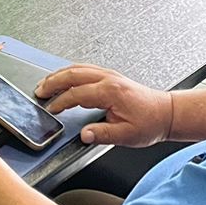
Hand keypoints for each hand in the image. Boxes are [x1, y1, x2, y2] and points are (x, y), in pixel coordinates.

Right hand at [34, 64, 171, 147]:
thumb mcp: (126, 135)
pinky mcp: (111, 76)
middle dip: (53, 82)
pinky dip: (70, 71)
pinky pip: (85, 68)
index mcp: (110, 92)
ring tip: (46, 83)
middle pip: (73, 74)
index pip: (77, 94)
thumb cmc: (150, 123)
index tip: (51, 109)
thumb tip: (83, 135)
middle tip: (39, 91)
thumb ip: (102, 134)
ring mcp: (110, 75)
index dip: (60, 102)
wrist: (166, 113)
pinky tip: (65, 77)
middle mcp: (108, 79)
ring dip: (59, 75)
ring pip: (78, 68)